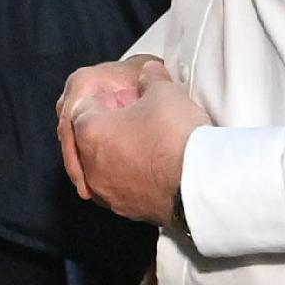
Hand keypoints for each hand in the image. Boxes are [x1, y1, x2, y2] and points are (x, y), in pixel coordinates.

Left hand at [56, 54, 207, 224]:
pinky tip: (149, 171)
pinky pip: (119, 189)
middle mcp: (89, 166)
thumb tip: (149, 73)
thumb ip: (151, 78)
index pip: (84, 107)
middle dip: (107, 128)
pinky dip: (128, 178)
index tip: (126, 98)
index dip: (106, 98)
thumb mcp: (165, 91)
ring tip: (142, 146)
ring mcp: (106, 192)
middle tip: (134, 120)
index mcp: (88, 131)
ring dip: (115, 156)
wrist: (200, 186)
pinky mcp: (125, 211)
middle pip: (89, 140)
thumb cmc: (176, 135)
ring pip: (101, 168)